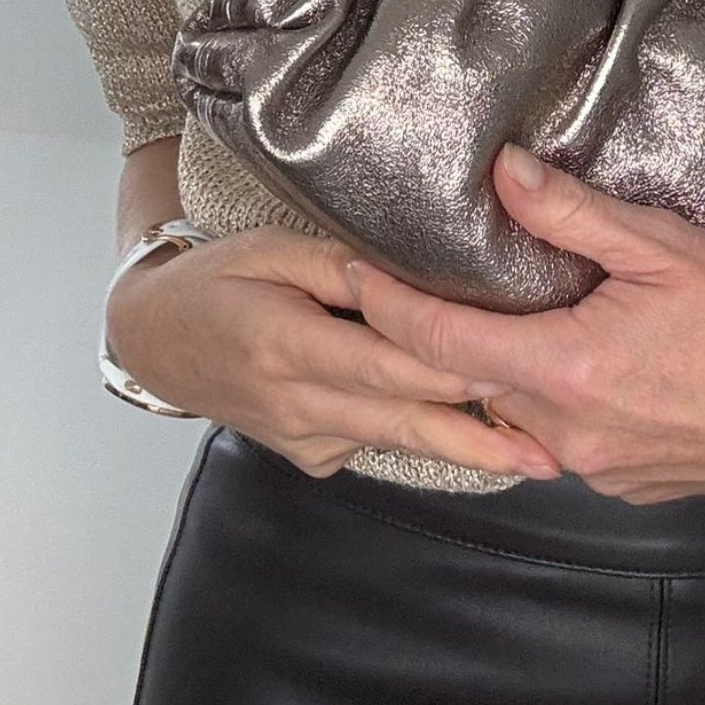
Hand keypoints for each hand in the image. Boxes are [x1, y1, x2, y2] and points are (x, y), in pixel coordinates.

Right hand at [103, 223, 564, 482]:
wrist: (156, 340)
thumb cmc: (216, 278)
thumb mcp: (268, 247)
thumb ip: (335, 264)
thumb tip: (401, 277)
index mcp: (286, 344)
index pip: (384, 361)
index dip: (448, 367)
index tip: (510, 366)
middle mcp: (299, 403)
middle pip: (404, 418)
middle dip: (480, 435)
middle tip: (548, 448)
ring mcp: (304, 439)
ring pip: (397, 439)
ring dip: (466, 448)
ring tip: (534, 457)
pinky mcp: (310, 456)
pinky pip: (374, 441)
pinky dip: (419, 434)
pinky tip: (471, 432)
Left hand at [340, 144, 704, 503]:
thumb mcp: (661, 245)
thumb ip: (570, 213)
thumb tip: (500, 171)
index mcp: (567, 372)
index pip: (437, 345)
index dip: (384, 307)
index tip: (352, 272)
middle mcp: (570, 435)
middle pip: (470, 384)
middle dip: (437, 339)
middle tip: (416, 283)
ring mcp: (599, 470)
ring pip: (517, 416)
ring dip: (500, 371)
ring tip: (499, 315)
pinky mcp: (630, 486)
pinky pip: (564, 441)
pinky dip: (552, 401)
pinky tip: (577, 361)